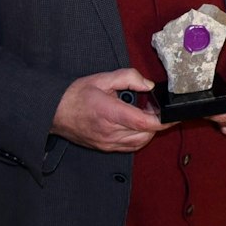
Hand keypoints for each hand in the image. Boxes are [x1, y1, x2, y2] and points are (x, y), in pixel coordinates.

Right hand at [51, 68, 172, 152]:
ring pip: (140, 142)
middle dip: (157, 121)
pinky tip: (135, 124)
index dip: (162, 119)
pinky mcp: (106, 148)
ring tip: (144, 113)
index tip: (171, 113)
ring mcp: (108, 143)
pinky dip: (139, 137)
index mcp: (109, 113)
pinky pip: (130, 146)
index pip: (143, 122)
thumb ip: (128, 78)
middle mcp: (110, 132)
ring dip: (149, 130)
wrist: (55, 112)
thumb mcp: (102, 79)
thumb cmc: (76, 95)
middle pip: (146, 133)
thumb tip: (148, 85)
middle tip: (153, 105)